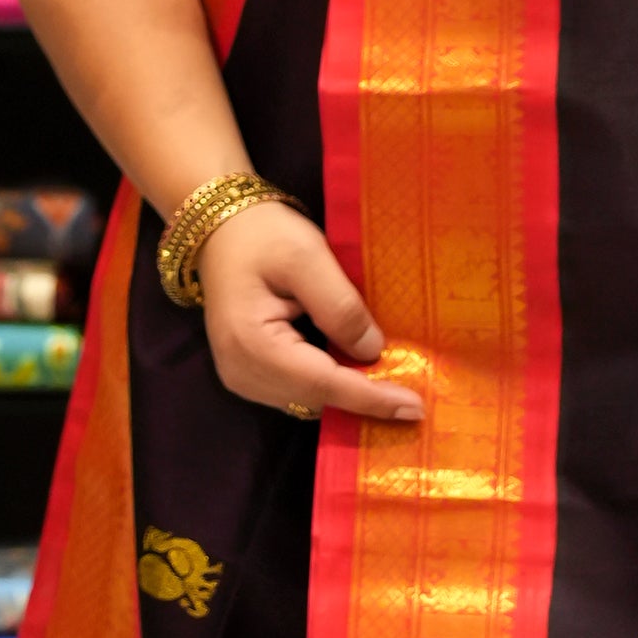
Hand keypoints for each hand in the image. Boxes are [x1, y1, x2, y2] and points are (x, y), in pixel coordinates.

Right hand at [197, 194, 419, 422]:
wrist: (222, 229)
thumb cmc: (263, 235)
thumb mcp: (307, 257)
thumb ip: (340, 307)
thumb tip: (373, 352)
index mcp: (252, 343)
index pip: (322, 383)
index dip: (371, 398)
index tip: (414, 407)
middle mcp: (241, 371)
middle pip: (315, 399)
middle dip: (363, 400)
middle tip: (413, 399)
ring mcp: (241, 377)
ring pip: (308, 401)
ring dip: (348, 396)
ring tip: (392, 389)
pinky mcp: (248, 374)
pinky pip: (298, 392)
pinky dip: (330, 387)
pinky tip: (358, 376)